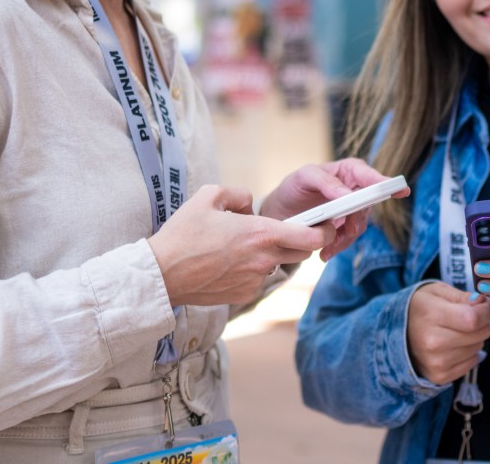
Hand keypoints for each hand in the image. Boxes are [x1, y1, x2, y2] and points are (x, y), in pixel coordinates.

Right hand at [147, 185, 335, 306]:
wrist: (162, 274)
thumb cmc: (183, 234)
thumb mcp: (209, 196)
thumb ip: (238, 194)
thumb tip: (249, 205)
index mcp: (262, 234)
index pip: (313, 236)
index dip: (326, 229)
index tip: (326, 222)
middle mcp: (264, 260)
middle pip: (303, 252)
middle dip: (302, 239)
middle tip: (288, 228)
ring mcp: (255, 280)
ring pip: (277, 263)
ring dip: (271, 253)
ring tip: (242, 244)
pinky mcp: (244, 295)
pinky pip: (258, 277)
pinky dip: (252, 268)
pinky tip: (228, 261)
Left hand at [257, 158, 406, 260]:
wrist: (280, 213)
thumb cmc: (293, 187)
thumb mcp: (304, 178)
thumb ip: (326, 182)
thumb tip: (348, 194)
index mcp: (348, 170)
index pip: (369, 175)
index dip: (385, 182)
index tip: (400, 190)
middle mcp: (354, 189)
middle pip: (367, 205)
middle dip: (357, 220)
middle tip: (347, 231)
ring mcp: (351, 209)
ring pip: (360, 225)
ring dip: (345, 238)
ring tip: (327, 247)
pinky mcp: (344, 227)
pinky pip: (349, 238)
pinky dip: (338, 247)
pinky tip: (325, 253)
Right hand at [405, 283, 489, 384]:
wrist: (396, 333)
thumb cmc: (420, 308)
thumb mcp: (437, 292)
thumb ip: (462, 296)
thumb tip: (482, 303)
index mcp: (431, 315)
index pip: (473, 319)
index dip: (485, 311)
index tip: (483, 306)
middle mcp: (433, 342)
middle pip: (480, 334)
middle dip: (481, 323)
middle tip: (466, 318)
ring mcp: (436, 362)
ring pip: (478, 348)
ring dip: (473, 339)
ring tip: (455, 332)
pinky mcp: (439, 376)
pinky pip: (472, 363)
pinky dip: (468, 354)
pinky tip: (453, 346)